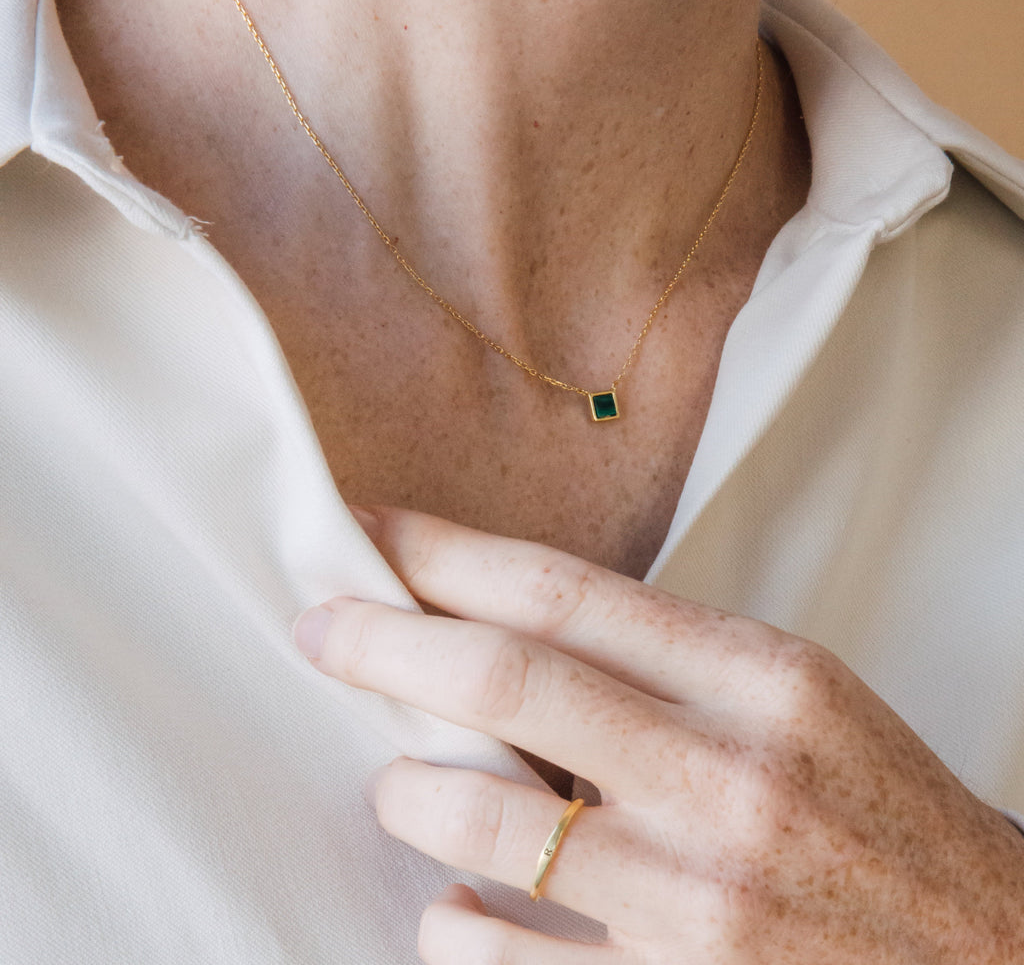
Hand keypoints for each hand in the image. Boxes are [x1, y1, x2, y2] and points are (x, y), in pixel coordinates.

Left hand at [293, 507, 1023, 963]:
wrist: (979, 952)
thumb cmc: (870, 808)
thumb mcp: (791, 696)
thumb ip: (660, 660)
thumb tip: (504, 630)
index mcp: (758, 679)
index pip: (564, 590)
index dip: (449, 554)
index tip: (376, 534)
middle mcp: (726, 777)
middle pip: (506, 679)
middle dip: (385, 640)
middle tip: (320, 625)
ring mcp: (698, 900)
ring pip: (484, 826)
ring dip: (407, 792)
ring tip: (390, 780)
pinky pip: (502, 961)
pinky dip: (451, 925)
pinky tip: (451, 906)